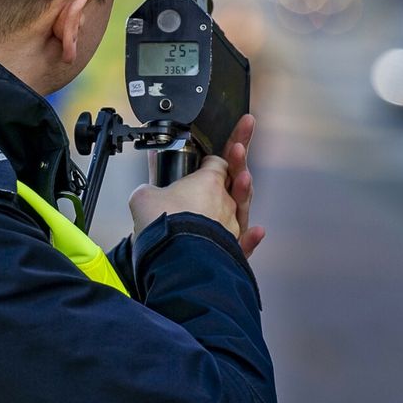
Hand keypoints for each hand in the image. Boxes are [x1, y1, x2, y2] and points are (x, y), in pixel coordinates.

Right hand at [128, 114, 265, 257]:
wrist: (175, 258)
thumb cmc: (163, 226)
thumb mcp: (144, 197)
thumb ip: (148, 190)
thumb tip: (144, 192)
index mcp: (208, 182)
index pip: (216, 162)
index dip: (210, 157)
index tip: (204, 156)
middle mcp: (225, 202)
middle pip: (235, 176)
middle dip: (238, 159)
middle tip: (240, 144)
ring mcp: (232, 226)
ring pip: (242, 206)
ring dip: (244, 192)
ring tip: (243, 178)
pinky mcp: (233, 250)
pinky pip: (245, 242)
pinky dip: (251, 238)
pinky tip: (258, 231)